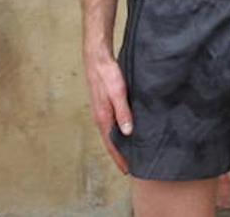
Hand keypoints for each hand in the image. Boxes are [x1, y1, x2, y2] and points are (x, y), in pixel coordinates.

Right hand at [84, 51, 133, 172]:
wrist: (97, 59)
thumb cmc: (107, 75)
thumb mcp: (118, 93)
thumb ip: (123, 112)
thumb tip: (127, 132)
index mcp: (103, 118)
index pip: (112, 144)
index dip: (119, 158)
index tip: (128, 170)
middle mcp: (101, 118)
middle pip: (111, 142)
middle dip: (120, 154)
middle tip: (132, 165)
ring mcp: (101, 111)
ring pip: (111, 133)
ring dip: (119, 144)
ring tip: (130, 152)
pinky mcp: (104, 105)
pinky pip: (112, 123)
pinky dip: (118, 131)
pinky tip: (126, 130)